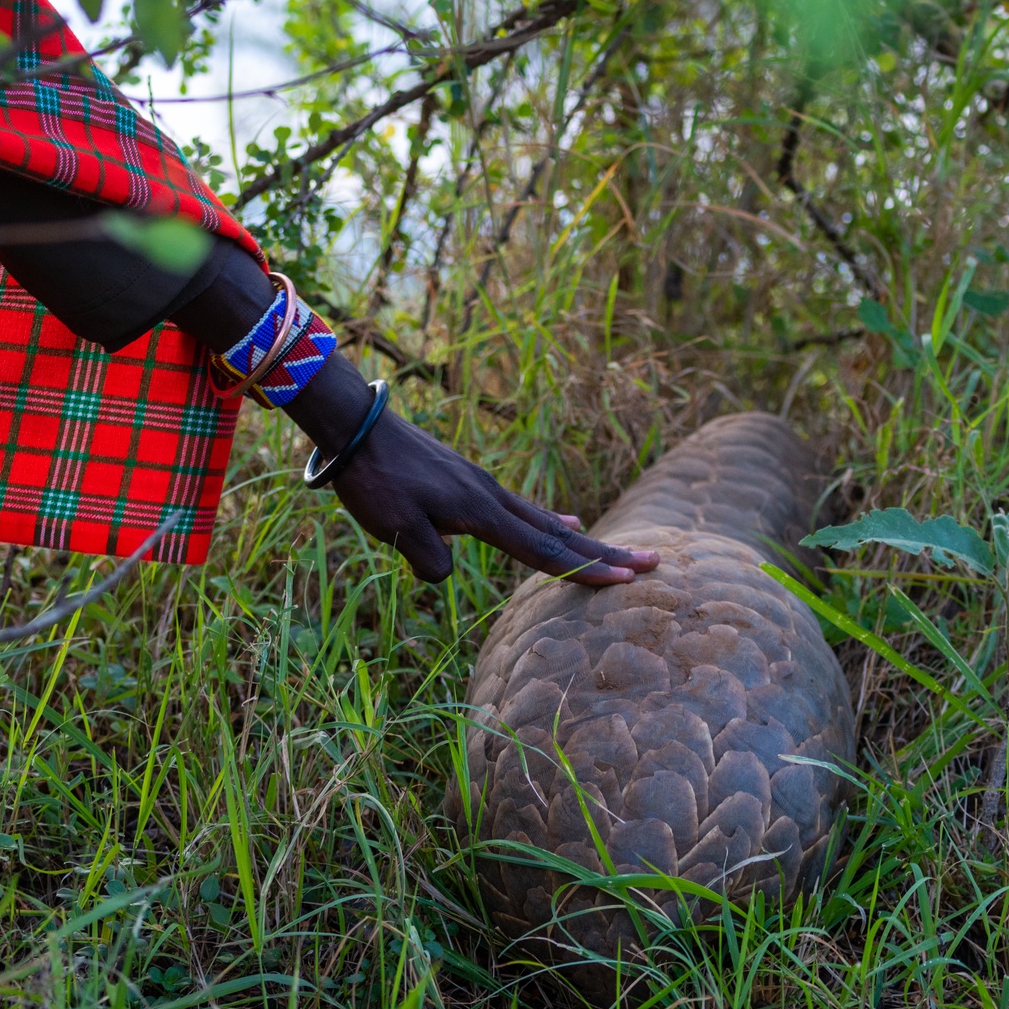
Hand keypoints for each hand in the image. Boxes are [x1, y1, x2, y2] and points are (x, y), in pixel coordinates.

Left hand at [280, 356, 657, 584]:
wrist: (355, 426)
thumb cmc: (372, 480)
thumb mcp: (396, 528)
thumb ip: (431, 559)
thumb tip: (448, 573)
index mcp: (479, 512)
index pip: (542, 551)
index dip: (584, 570)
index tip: (626, 582)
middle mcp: (492, 497)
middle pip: (558, 534)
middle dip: (605, 554)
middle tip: (653, 564)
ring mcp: (483, 486)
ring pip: (544, 521)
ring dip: (583, 540)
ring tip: (618, 552)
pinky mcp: (469, 482)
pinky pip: (523, 509)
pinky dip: (550, 522)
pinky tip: (564, 523)